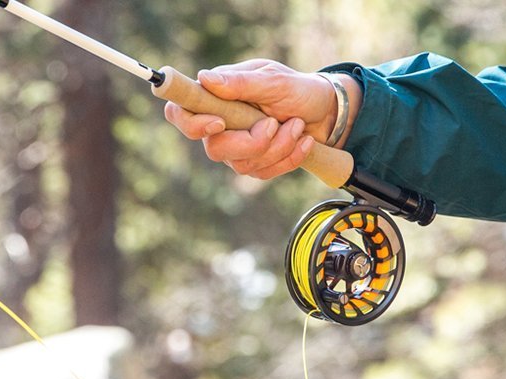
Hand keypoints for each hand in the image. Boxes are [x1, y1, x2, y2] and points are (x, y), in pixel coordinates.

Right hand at [160, 59, 358, 179]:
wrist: (324, 111)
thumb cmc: (297, 89)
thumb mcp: (275, 79)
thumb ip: (241, 83)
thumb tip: (205, 78)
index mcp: (216, 96)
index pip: (181, 113)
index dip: (191, 123)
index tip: (219, 123)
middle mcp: (219, 125)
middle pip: (214, 149)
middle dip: (251, 142)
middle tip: (274, 123)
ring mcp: (235, 148)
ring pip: (242, 164)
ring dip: (277, 147)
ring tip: (297, 125)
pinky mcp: (254, 164)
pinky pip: (263, 173)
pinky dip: (288, 158)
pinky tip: (303, 141)